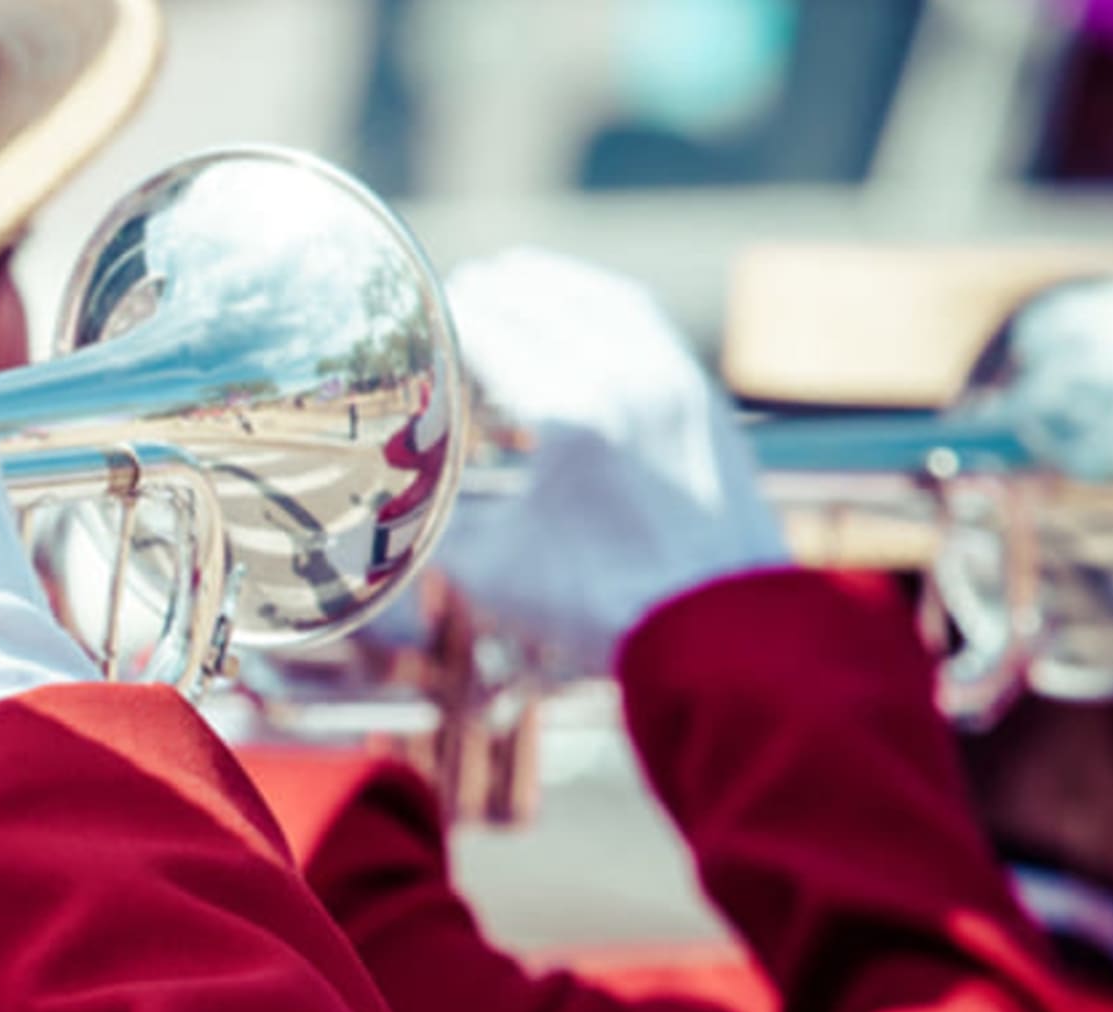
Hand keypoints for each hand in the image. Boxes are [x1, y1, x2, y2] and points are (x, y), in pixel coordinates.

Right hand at [436, 248, 785, 676]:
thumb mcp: (493, 569)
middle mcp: (623, 376)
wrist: (723, 631)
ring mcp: (669, 376)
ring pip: (593, 293)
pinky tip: (572, 306)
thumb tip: (389, 497)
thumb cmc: (602, 605)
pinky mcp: (698, 390)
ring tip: (504, 279)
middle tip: (447, 301)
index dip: (441, 319)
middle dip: (485, 294)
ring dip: (542, 281)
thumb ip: (434, 521)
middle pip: (535, 298)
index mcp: (568, 413)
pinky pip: (639, 314)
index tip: (412, 324)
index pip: (485, 330)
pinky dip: (594, 296)